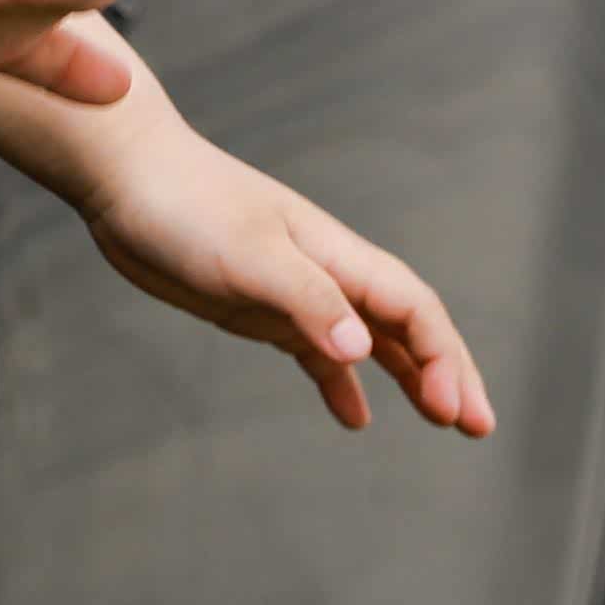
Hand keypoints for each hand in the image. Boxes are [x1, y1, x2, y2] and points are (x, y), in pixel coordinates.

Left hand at [66, 121, 490, 440]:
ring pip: (371, 339)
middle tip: (479, 427)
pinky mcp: (260, 307)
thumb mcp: (248, 256)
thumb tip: (362, 349)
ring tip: (443, 421)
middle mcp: (326, 272)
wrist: (126, 177)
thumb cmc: (185, 207)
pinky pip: (317, 352)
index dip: (444, 357)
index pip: (413, 308)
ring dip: (410, 375)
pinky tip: (356, 419)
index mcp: (335, 254)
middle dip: (448, 371)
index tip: (456, 412)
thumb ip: (306, 300)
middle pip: (407, 325)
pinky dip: (343, 383)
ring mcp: (295, 291)